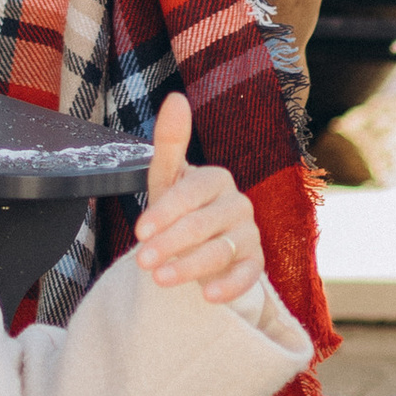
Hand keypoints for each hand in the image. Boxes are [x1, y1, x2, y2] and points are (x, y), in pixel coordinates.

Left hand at [132, 96, 264, 303]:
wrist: (198, 247)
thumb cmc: (179, 210)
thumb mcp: (167, 180)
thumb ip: (169, 142)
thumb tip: (175, 98)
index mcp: (215, 179)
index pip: (190, 194)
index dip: (164, 213)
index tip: (139, 232)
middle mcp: (238, 203)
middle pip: (202, 224)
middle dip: (170, 243)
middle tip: (142, 261)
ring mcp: (248, 234)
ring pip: (221, 251)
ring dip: (190, 267)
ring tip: (160, 280)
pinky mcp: (255, 263)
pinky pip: (248, 275)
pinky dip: (229, 286)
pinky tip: (208, 297)